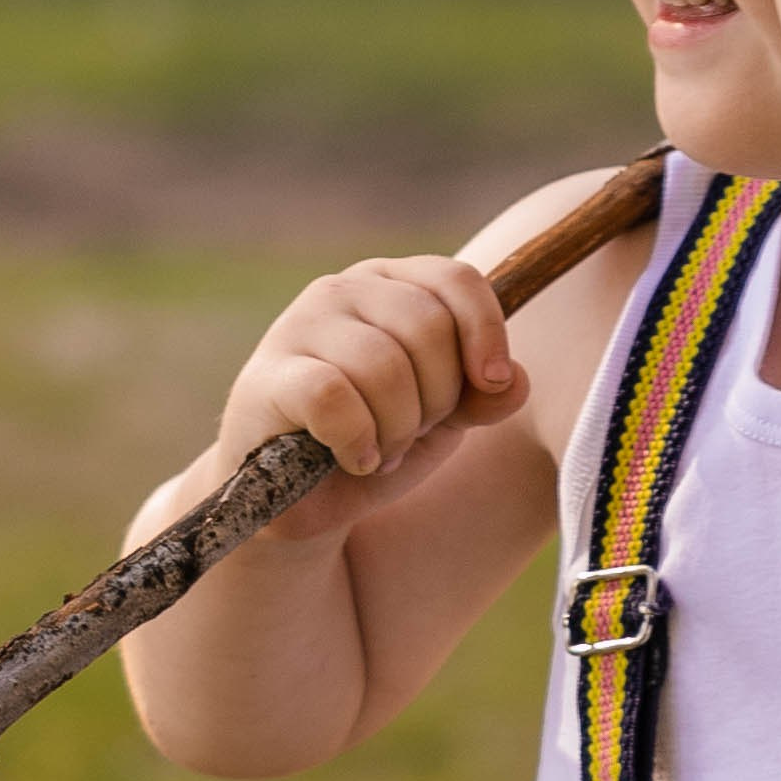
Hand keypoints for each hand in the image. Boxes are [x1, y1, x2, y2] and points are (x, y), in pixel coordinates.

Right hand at [215, 256, 528, 542]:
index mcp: (391, 284)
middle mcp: (342, 289)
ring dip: (399, 428)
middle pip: (427, 327)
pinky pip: (335, 397)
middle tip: (414, 431)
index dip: (486, 332)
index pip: (456, 280)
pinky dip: (359, 440)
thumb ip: (484, 395)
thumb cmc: (376, 440)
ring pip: (383, 365)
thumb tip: (513, 381)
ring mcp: (298, 327)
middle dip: (438, 397)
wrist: (299, 500)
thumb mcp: (445, 418)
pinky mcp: (267, 377)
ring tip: (384, 450)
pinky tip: (355, 459)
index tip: (491, 384)